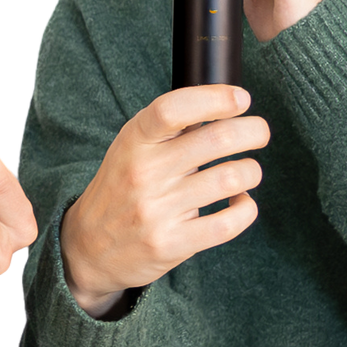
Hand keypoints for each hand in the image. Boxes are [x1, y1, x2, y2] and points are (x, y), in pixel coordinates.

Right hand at [56, 85, 268, 317]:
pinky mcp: (173, 243)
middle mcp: (145, 173)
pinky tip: (240, 202)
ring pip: (231, 178)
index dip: (216, 98)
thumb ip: (169, 129)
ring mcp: (158, 211)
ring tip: (247, 171)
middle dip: (253, 130)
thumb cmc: (120, 189)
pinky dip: (246, 208)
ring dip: (251, 171)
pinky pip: (229, 222)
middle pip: (216, 140)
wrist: (87, 247)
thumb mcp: (131, 148)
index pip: (174, 108)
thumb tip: (223, 103)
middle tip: (259, 132)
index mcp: (134, 142)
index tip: (240, 98)